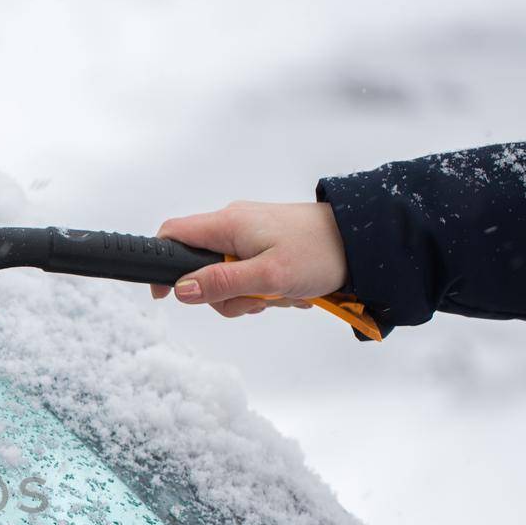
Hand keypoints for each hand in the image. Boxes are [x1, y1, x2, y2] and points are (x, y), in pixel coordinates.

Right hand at [149, 201, 347, 317]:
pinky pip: (247, 274)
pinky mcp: (266, 246)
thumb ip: (221, 283)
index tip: (166, 295)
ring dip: (246, 296)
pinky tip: (286, 290)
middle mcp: (234, 225)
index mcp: (227, 224)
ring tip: (279, 294)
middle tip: (252, 301)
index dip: (161, 265)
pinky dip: (262, 289)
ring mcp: (250, 236)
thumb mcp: (268, 276)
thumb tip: (180, 290)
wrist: (364, 241)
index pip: (172, 234)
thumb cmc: (320, 252)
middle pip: (199, 266)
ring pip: (225, 276)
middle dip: (221, 294)